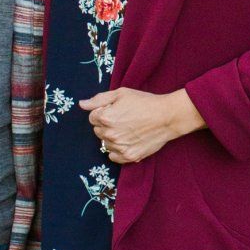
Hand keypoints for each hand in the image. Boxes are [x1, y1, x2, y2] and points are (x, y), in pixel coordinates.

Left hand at [79, 86, 203, 165]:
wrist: (167, 117)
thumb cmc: (145, 102)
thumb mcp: (121, 93)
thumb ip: (99, 99)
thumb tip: (81, 104)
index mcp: (105, 117)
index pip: (92, 117)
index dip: (103, 112)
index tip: (116, 110)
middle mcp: (110, 134)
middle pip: (98, 131)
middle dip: (106, 125)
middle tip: (123, 119)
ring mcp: (119, 147)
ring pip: (105, 143)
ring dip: (112, 137)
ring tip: (128, 129)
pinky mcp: (129, 156)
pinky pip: (113, 156)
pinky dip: (117, 150)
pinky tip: (128, 141)